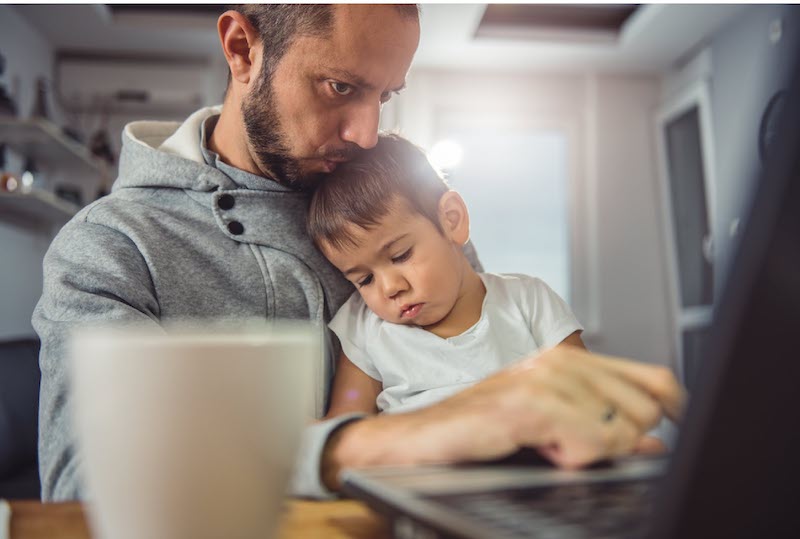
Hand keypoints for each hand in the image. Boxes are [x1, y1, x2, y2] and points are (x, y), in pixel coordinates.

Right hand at [323, 346, 685, 487]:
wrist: (421, 439)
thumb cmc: (478, 430)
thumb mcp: (550, 425)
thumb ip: (601, 426)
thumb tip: (652, 442)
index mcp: (568, 360)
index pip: (655, 380)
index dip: (676, 411)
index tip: (673, 434)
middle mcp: (561, 361)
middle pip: (648, 408)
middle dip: (621, 440)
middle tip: (572, 443)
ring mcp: (545, 379)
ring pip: (622, 431)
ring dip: (590, 452)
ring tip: (548, 444)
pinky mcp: (530, 404)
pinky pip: (591, 444)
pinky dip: (573, 458)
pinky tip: (542, 448)